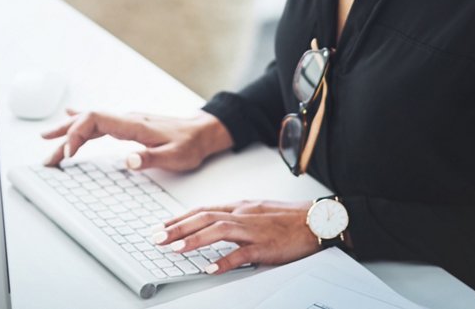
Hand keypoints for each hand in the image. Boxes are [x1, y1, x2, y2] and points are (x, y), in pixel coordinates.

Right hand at [41, 108, 232, 170]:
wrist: (203, 132)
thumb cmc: (190, 145)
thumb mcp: (175, 157)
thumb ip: (150, 158)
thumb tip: (126, 160)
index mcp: (134, 124)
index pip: (95, 120)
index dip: (77, 133)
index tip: (69, 154)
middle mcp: (127, 119)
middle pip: (87, 120)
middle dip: (64, 136)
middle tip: (46, 156)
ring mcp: (126, 120)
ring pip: (90, 121)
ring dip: (68, 131)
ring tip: (46, 140)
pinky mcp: (128, 125)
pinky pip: (98, 122)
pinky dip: (80, 124)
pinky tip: (69, 119)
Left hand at [153, 200, 320, 273]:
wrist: (316, 220)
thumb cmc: (288, 218)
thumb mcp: (257, 211)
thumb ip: (235, 217)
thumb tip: (213, 223)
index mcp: (240, 206)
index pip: (203, 210)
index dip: (180, 218)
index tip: (162, 227)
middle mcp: (243, 215)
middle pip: (205, 217)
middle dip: (178, 228)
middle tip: (157, 238)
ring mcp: (254, 230)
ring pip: (219, 230)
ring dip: (195, 240)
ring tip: (175, 249)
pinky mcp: (265, 246)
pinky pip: (242, 254)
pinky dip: (224, 261)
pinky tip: (210, 269)